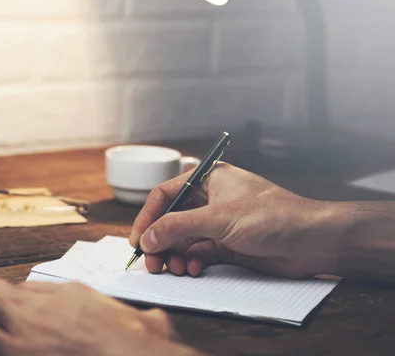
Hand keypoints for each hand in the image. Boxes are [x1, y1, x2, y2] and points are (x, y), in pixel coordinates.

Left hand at [0, 278, 200, 355]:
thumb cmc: (144, 348)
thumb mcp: (152, 325)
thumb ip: (147, 319)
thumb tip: (156, 319)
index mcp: (76, 295)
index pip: (29, 290)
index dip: (9, 303)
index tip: (1, 314)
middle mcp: (48, 303)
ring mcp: (30, 323)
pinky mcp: (16, 349)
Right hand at [129, 162, 336, 278]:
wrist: (312, 241)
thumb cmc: (272, 216)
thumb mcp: (218, 219)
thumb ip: (178, 227)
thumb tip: (146, 238)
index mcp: (207, 180)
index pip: (165, 195)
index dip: (148, 217)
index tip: (138, 240)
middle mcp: (210, 199)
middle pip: (171, 219)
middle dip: (160, 241)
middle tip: (153, 263)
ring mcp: (218, 223)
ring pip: (184, 239)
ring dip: (175, 255)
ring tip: (175, 269)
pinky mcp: (227, 244)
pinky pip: (199, 252)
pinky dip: (193, 261)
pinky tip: (194, 269)